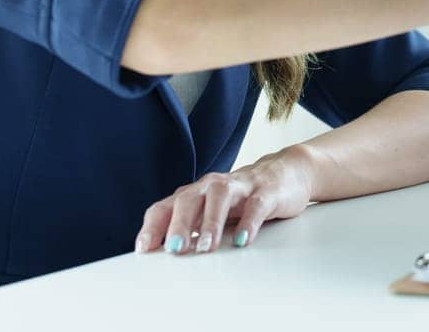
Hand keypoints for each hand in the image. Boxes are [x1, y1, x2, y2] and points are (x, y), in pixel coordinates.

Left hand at [136, 147, 314, 254]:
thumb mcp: (211, 212)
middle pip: (189, 199)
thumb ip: (190, 229)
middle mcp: (213, 186)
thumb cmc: (241, 198)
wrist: (284, 173)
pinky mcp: (266, 192)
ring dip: (210, 222)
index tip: (144, 250)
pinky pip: (255, 206)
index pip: (166, 206)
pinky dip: (248, 222)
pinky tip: (242, 240)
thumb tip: (165, 255)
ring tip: (206, 247)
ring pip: (220, 197)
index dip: (153, 226)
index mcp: (196, 193)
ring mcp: (240, 187)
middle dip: (179, 224)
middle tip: (175, 249)